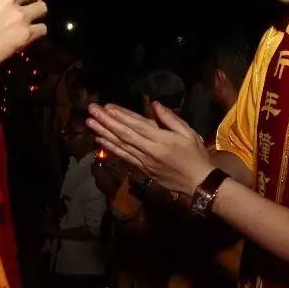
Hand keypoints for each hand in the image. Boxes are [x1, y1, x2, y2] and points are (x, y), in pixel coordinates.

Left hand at [86, 102, 212, 195]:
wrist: (198, 182)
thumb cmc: (195, 155)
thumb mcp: (189, 133)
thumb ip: (171, 118)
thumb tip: (155, 104)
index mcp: (161, 139)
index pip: (137, 125)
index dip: (121, 116)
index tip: (107, 107)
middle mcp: (149, 150)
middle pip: (124, 134)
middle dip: (106, 121)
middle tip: (92, 110)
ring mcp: (144, 161)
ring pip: (120, 145)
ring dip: (104, 133)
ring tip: (90, 123)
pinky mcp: (142, 169)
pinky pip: (124, 156)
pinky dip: (111, 148)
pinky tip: (100, 140)